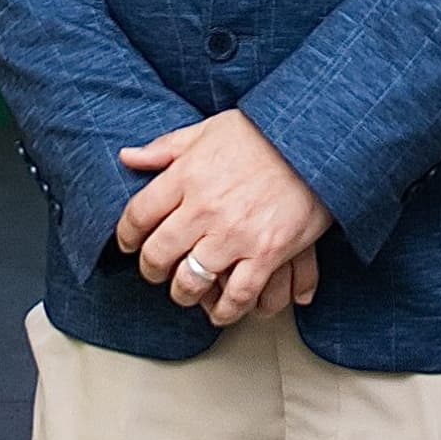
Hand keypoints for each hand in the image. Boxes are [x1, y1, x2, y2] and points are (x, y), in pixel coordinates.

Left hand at [115, 110, 332, 325]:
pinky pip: (237, 295)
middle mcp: (204, 208)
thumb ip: (165, 148)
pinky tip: (221, 310)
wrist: (314, 141)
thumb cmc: (262, 133)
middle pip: (158, 254)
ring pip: (191, 281)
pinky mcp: (267, 253)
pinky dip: (226, 310)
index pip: (138, 216)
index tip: (129, 243)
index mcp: (186, 176)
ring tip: (186, 291)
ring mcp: (235, 234)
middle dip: (151, 269)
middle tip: (156, 271)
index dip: (126, 235)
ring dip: (183, 293)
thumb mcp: (207, 129)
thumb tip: (128, 157)